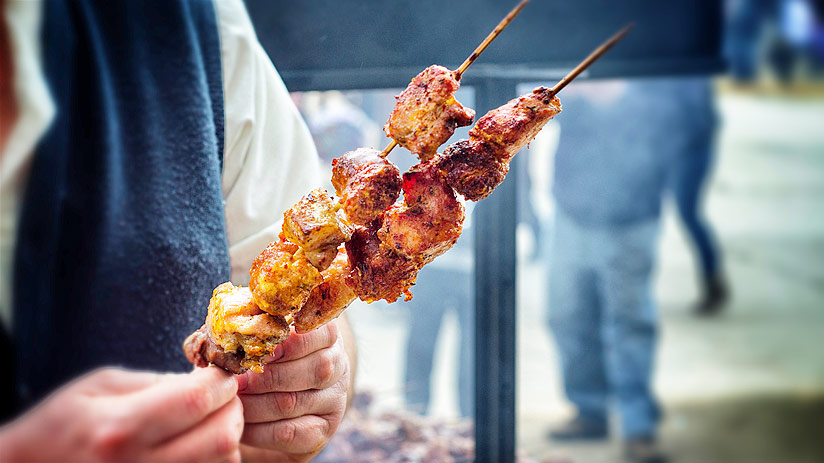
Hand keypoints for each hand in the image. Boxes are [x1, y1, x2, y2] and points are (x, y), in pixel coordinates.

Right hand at [0, 367, 242, 462]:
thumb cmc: (62, 425)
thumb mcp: (100, 386)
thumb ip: (157, 382)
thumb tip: (205, 381)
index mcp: (120, 427)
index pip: (197, 399)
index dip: (221, 382)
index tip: (221, 373)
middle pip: (221, 438)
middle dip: (232, 409)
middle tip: (223, 397)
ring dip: (228, 438)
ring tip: (208, 422)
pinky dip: (215, 460)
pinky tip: (198, 446)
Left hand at [237, 320, 352, 462]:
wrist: (281, 399)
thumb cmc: (269, 359)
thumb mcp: (269, 339)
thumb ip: (257, 331)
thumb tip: (227, 334)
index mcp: (327, 334)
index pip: (318, 333)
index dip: (288, 342)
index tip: (257, 350)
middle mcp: (338, 364)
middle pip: (312, 369)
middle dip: (266, 378)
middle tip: (236, 382)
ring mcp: (335, 399)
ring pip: (294, 402)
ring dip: (256, 405)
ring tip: (232, 402)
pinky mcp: (324, 429)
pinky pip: (290, 432)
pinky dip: (259, 431)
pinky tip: (241, 426)